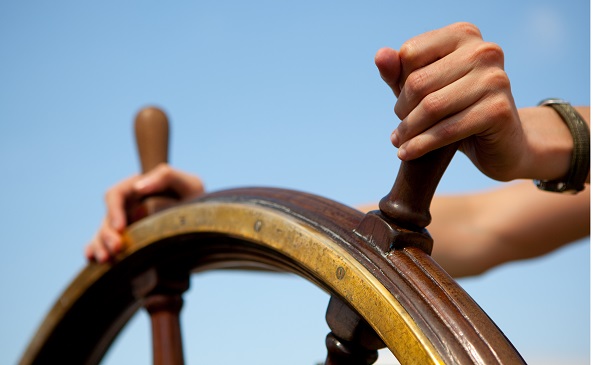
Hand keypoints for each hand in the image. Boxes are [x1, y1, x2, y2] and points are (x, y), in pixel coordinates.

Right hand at [85, 163, 204, 262]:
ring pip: (103, 235)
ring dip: (100, 246)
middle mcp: (127, 208)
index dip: (113, 211)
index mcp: (136, 189)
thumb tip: (138, 188)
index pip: (115, 195)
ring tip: (106, 260)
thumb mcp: (188, 183)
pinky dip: (96, 252)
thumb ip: (165, 177)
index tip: (121, 227)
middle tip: (117, 249)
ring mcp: (127, 226)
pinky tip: (94, 261)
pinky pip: (107, 246)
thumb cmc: (196, 197)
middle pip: (107, 220)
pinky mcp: (131, 242)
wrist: (207, 220)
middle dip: (106, 235)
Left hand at [374, 22, 525, 180]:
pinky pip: (447, 129)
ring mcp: (495, 79)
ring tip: (399, 142)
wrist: (502, 144)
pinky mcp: (498, 110)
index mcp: (464, 35)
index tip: (403, 103)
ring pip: (431, 106)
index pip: (410, 53)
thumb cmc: (458, 110)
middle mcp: (483, 51)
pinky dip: (421, 145)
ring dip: (408, 130)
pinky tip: (406, 154)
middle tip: (400, 130)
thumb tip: (380, 55)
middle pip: (418, 82)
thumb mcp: (425, 89)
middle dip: (402, 110)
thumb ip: (399, 72)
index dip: (399, 82)